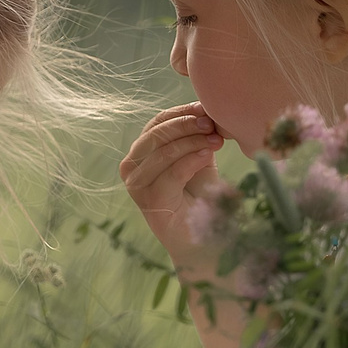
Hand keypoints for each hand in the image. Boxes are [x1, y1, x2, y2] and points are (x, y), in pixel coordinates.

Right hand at [118, 103, 226, 271]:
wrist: (203, 239)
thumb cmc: (201, 196)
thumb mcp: (198, 157)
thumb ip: (198, 135)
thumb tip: (208, 108)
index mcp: (141, 152)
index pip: (157, 122)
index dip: (181, 112)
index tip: (207, 108)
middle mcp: (132, 167)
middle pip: (156, 133)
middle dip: (186, 123)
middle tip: (211, 121)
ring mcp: (136, 185)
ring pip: (162, 151)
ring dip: (191, 140)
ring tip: (215, 139)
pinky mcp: (149, 202)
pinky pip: (171, 173)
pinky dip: (191, 160)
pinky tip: (208, 154)